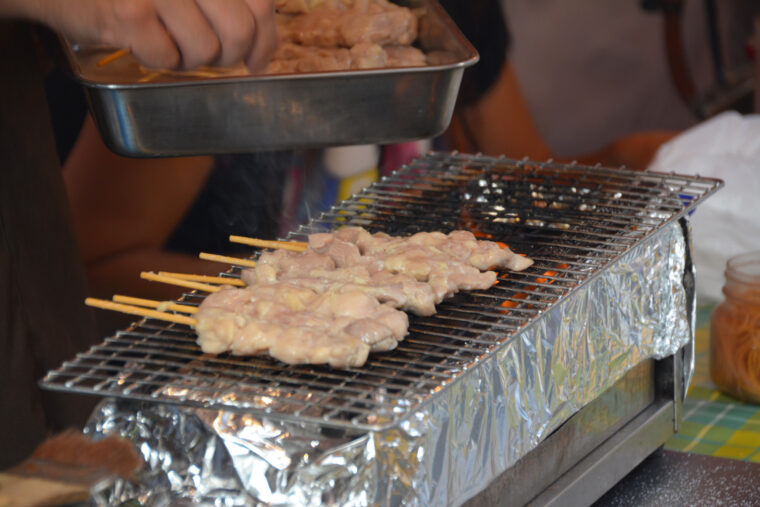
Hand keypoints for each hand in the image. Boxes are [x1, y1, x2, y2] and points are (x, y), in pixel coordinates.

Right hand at [5, 0, 277, 70]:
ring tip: (165, 39)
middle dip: (229, 57)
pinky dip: (156, 59)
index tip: (257, 60)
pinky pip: (167, 59)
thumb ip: (225, 1)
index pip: (259, 2)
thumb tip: (265, 42)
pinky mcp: (130, 12)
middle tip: (212, 59)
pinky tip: (140, 40)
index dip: (265, 39)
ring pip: (205, 50)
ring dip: (188, 58)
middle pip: (238, 32)